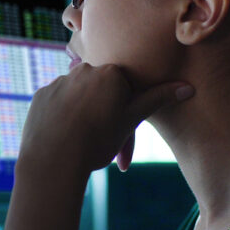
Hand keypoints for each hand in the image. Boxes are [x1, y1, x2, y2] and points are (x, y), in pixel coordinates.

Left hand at [18, 62, 193, 178]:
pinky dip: (63, 118)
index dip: (126, 110)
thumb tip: (188, 88)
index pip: (125, 86)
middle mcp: (83, 70)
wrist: (54, 159)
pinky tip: (65, 138)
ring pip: (79, 97)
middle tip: (103, 142)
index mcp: (110, 73)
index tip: (121, 131)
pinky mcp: (41, 96)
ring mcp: (59, 82)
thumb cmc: (98, 141)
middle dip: (105, 112)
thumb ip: (157, 99)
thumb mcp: (131, 120)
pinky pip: (58, 104)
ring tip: (83, 143)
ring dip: (84, 114)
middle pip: (100, 90)